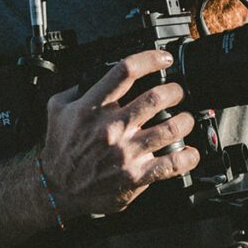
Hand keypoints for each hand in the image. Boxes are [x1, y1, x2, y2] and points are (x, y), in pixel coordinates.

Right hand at [39, 49, 199, 217]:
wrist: (58, 188)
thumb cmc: (60, 149)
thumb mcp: (57, 109)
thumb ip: (75, 88)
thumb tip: (93, 72)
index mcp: (92, 107)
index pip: (125, 72)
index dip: (151, 59)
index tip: (164, 59)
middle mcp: (110, 128)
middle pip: (155, 98)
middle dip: (174, 91)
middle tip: (177, 93)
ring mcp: (124, 152)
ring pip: (169, 128)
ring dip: (185, 120)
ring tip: (185, 119)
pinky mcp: (135, 175)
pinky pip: (171, 165)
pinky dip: (187, 157)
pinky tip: (190, 153)